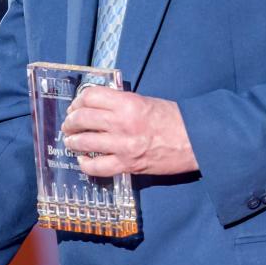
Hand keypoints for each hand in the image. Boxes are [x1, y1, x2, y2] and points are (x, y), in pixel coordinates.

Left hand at [61, 86, 198, 176]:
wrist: (195, 140)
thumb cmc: (173, 119)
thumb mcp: (144, 101)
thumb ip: (120, 103)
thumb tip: (97, 106)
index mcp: (127, 103)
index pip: (90, 97)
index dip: (78, 101)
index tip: (76, 106)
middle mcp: (122, 123)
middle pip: (82, 118)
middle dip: (70, 122)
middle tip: (69, 124)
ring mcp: (123, 145)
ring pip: (84, 142)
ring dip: (73, 142)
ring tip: (72, 141)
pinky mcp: (128, 165)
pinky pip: (97, 167)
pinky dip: (86, 164)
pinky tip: (83, 161)